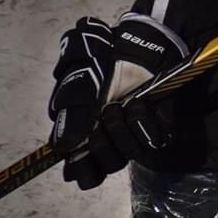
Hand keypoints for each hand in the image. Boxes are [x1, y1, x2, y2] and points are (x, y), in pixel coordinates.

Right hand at [48, 15, 187, 189]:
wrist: (134, 47)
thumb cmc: (101, 62)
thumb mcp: (77, 81)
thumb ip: (70, 114)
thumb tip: (61, 147)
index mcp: (84, 134)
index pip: (83, 170)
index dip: (82, 169)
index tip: (80, 160)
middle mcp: (110, 139)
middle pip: (107, 165)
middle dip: (102, 143)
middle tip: (101, 117)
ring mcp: (133, 134)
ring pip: (127, 154)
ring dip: (120, 130)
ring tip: (118, 105)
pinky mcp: (156, 128)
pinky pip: (151, 140)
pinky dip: (142, 122)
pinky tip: (138, 105)